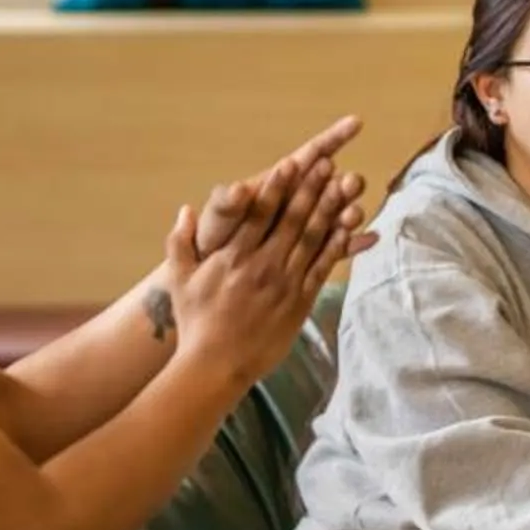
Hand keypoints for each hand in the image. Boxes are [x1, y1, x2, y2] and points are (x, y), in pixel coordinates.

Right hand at [164, 155, 331, 385]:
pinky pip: (322, 268)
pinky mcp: (300, 301)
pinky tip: (350, 227)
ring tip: (345, 186)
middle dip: (311, 189)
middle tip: (328, 164)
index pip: (259, 213)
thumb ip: (180, 242)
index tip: (290, 164)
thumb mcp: (180, 280)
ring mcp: (284, 283)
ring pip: (313, 239)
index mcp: (234, 256)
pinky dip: (337, 246)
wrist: (216, 365)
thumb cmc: (196, 322)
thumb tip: (185, 210)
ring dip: (330, 210)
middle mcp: (262, 265)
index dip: (276, 186)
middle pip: (293, 220)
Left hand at [195, 116, 379, 300]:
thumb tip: (238, 189)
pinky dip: (352, 242)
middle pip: (328, 185)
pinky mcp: (310, 255)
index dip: (332, 138)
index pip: (309, 156)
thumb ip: (226, 207)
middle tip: (353, 182)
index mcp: (276, 185)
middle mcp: (297, 202)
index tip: (354, 123)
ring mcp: (307, 228)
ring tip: (354, 214)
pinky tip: (370, 239)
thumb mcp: (215, 223)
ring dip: (349, 211)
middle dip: (345, 182)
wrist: (211, 286)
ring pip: (336, 215)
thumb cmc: (211, 244)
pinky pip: (335, 247)